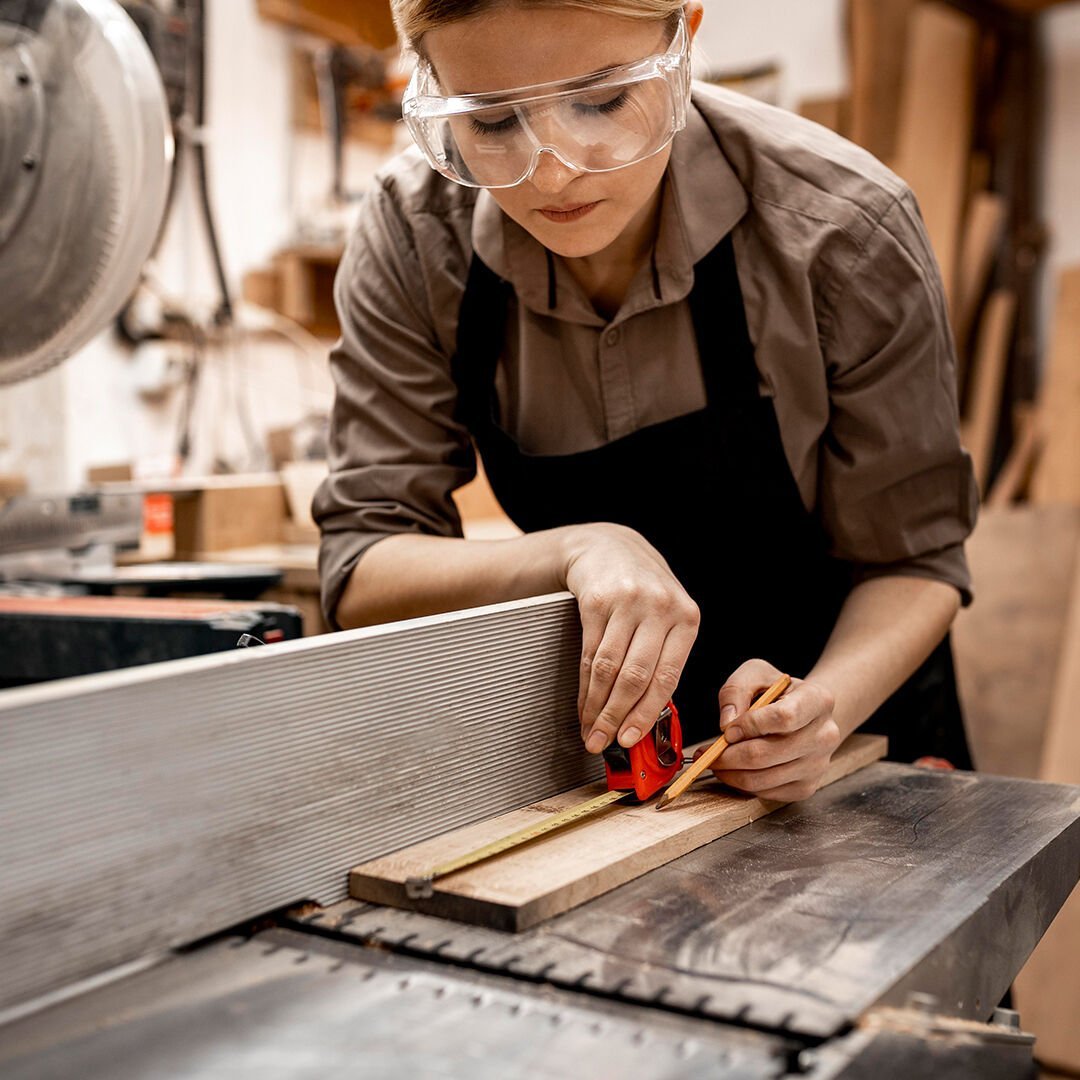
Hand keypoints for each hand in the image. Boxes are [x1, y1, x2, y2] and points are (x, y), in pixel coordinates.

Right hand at [561, 523, 699, 754]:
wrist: (609, 548)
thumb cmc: (643, 591)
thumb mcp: (667, 617)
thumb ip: (664, 659)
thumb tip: (648, 717)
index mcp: (686, 618)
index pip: (666, 677)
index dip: (645, 714)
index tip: (631, 738)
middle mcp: (659, 608)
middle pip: (635, 676)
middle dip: (616, 717)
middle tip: (603, 741)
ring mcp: (627, 603)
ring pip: (609, 669)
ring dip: (596, 706)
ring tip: (590, 729)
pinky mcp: (596, 601)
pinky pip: (589, 654)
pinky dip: (584, 685)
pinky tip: (583, 702)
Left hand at [707, 659, 840, 801]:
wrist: (804, 712)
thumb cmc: (776, 691)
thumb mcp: (755, 674)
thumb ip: (736, 691)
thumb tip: (726, 724)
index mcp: (818, 700)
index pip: (784, 718)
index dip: (750, 725)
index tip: (726, 729)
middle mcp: (825, 735)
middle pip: (767, 754)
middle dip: (728, 755)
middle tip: (706, 752)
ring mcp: (818, 764)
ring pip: (763, 779)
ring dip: (730, 772)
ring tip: (715, 760)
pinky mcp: (807, 787)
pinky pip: (766, 793)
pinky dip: (742, 784)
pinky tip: (733, 770)